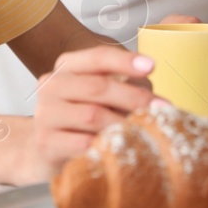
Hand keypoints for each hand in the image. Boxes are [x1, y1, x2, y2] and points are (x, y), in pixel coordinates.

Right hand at [23, 45, 157, 182]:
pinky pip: (83, 144)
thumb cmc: (83, 119)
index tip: (152, 66)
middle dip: (133, 97)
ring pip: (91, 115)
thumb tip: (157, 100)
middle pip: (97, 86)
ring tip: (146, 132)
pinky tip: (122, 150)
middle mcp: (51, 85)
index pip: (97, 57)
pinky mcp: (46, 142)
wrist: (47, 150)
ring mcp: (45, 114)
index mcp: (67, 67)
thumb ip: (125, 89)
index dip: (125, 61)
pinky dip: (107, 146)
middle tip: (161, 108)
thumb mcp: (103, 97)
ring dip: (124, 124)